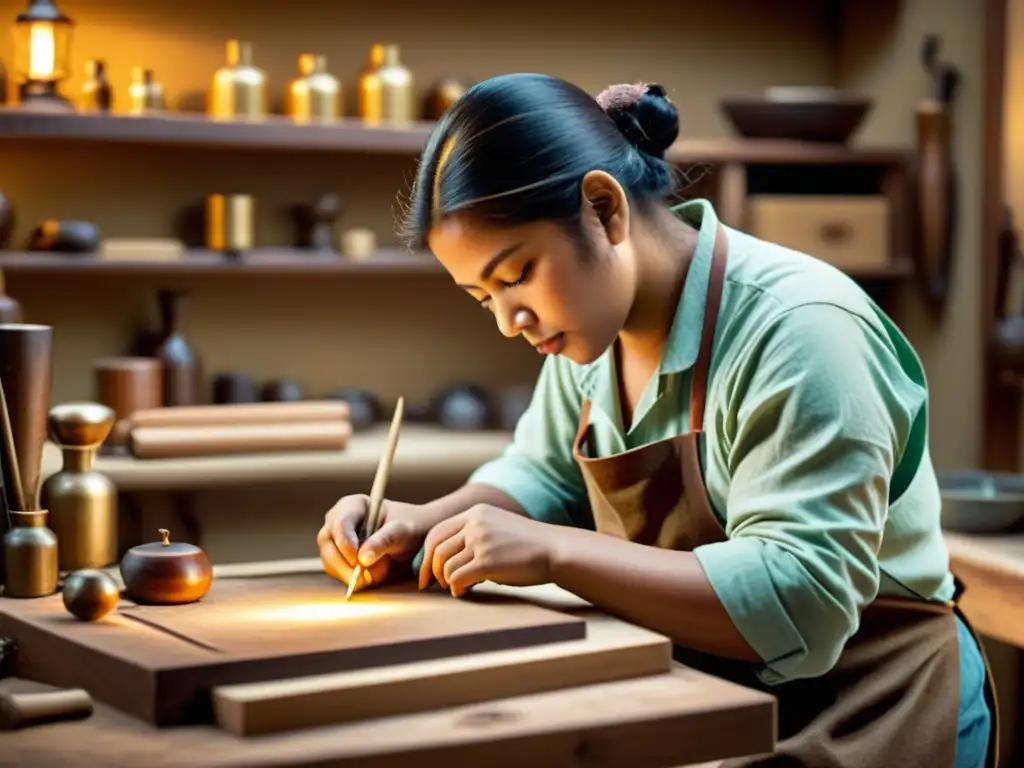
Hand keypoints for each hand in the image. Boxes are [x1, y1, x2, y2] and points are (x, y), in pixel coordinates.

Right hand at [318, 494, 431, 589]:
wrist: (413, 537)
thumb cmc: (408, 527)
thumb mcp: (401, 531)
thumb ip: (382, 541)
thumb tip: (362, 559)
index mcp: (352, 505)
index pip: (340, 523)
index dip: (345, 543)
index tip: (358, 560)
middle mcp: (338, 521)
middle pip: (327, 543)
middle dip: (344, 564)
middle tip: (363, 578)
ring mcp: (334, 540)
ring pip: (329, 560)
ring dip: (349, 574)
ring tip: (377, 574)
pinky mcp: (337, 557)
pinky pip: (335, 571)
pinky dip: (351, 578)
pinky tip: (371, 576)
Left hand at [418, 504, 555, 597]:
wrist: (555, 550)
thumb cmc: (528, 546)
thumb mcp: (498, 528)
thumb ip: (475, 536)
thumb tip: (449, 560)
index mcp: (476, 513)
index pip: (437, 531)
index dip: (427, 553)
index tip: (426, 570)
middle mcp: (475, 523)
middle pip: (436, 549)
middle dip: (429, 569)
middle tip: (430, 584)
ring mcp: (481, 542)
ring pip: (445, 566)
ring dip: (447, 581)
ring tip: (456, 588)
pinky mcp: (487, 562)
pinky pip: (457, 578)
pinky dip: (456, 589)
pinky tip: (463, 592)